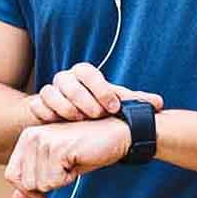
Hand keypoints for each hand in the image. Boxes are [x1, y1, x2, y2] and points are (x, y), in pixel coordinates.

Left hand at [5, 118, 130, 197]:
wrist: (114, 134)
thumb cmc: (88, 149)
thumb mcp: (58, 168)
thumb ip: (36, 181)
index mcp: (28, 136)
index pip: (12, 174)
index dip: (30, 188)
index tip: (53, 179)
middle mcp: (31, 135)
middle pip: (25, 183)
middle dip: (49, 182)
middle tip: (68, 164)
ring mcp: (43, 139)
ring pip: (38, 184)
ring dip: (60, 180)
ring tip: (73, 160)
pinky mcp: (56, 147)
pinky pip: (52, 181)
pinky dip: (68, 178)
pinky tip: (77, 159)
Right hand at [29, 62, 163, 122]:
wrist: (66, 118)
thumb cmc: (95, 107)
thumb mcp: (113, 103)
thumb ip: (134, 102)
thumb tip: (159, 103)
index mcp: (83, 73)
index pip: (88, 72)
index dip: (101, 88)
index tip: (113, 107)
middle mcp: (65, 79)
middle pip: (68, 81)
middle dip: (83, 98)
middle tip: (96, 115)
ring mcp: (49, 91)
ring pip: (51, 92)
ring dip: (65, 106)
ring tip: (79, 120)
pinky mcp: (37, 105)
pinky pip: (37, 106)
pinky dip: (47, 114)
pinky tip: (59, 125)